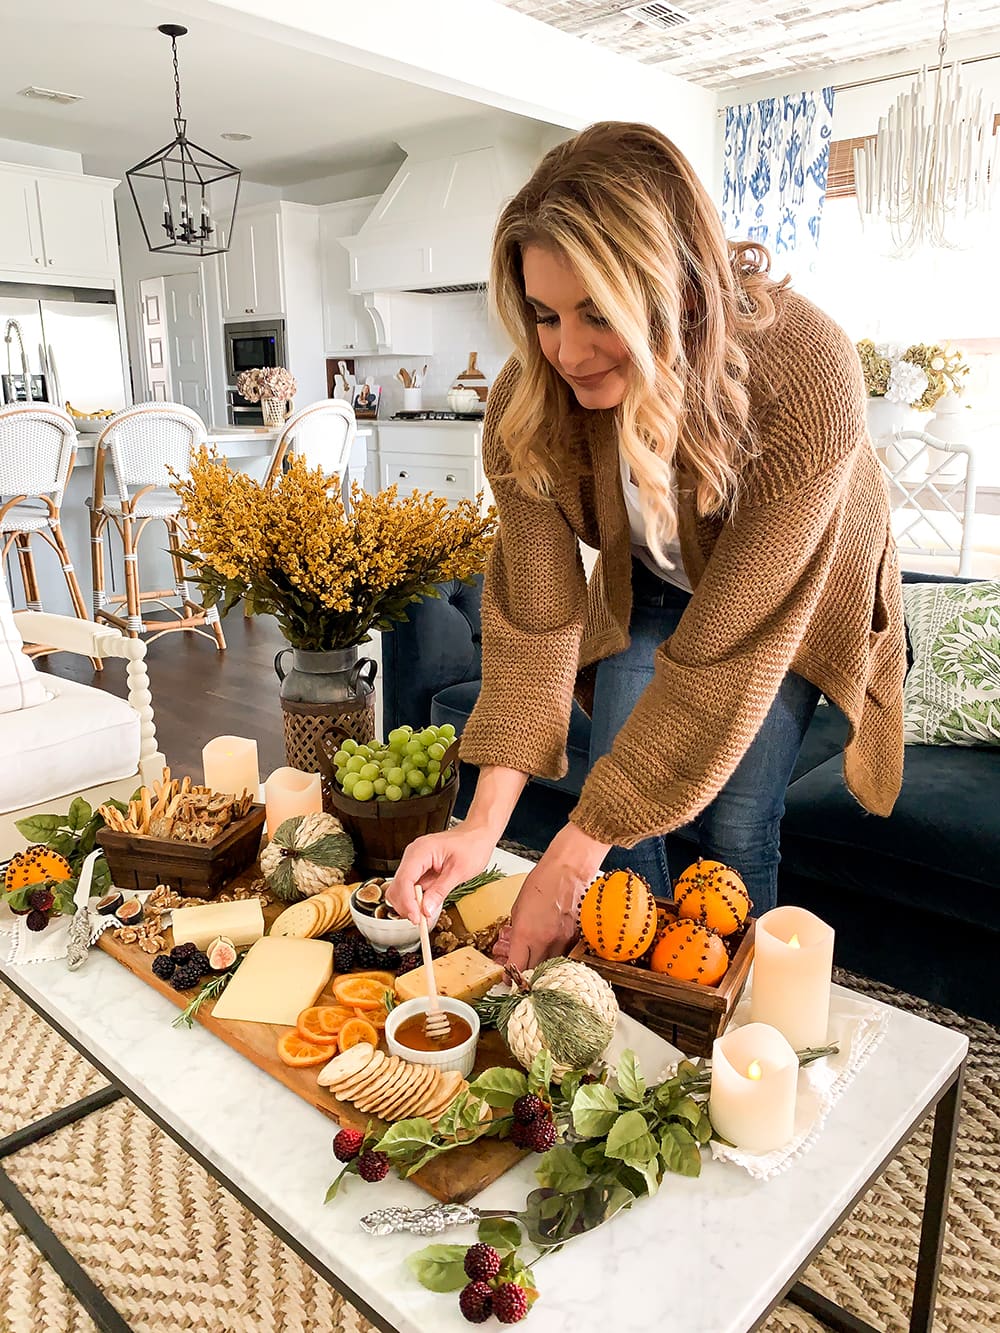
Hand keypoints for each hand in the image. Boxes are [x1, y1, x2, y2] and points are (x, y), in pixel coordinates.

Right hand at [385, 824, 495, 924]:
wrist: (478, 834)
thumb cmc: (472, 845)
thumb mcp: (459, 871)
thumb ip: (440, 891)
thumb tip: (426, 910)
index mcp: (421, 851)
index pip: (404, 880)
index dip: (407, 902)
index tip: (416, 918)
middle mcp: (413, 854)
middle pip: (397, 886)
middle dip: (406, 905)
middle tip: (421, 920)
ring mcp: (415, 861)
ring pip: (401, 888)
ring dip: (409, 903)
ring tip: (424, 914)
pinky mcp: (420, 867)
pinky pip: (411, 886)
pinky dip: (415, 898)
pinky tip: (426, 905)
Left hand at [501, 824, 609, 972]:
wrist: (567, 871)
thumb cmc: (541, 882)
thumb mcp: (517, 907)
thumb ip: (517, 931)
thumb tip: (515, 947)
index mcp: (525, 933)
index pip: (516, 967)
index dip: (510, 977)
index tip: (508, 979)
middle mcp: (544, 941)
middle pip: (534, 973)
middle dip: (526, 977)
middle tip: (521, 976)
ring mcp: (563, 941)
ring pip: (551, 967)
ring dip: (543, 968)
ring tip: (537, 964)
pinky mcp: (576, 938)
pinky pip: (565, 956)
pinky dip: (557, 958)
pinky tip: (553, 952)